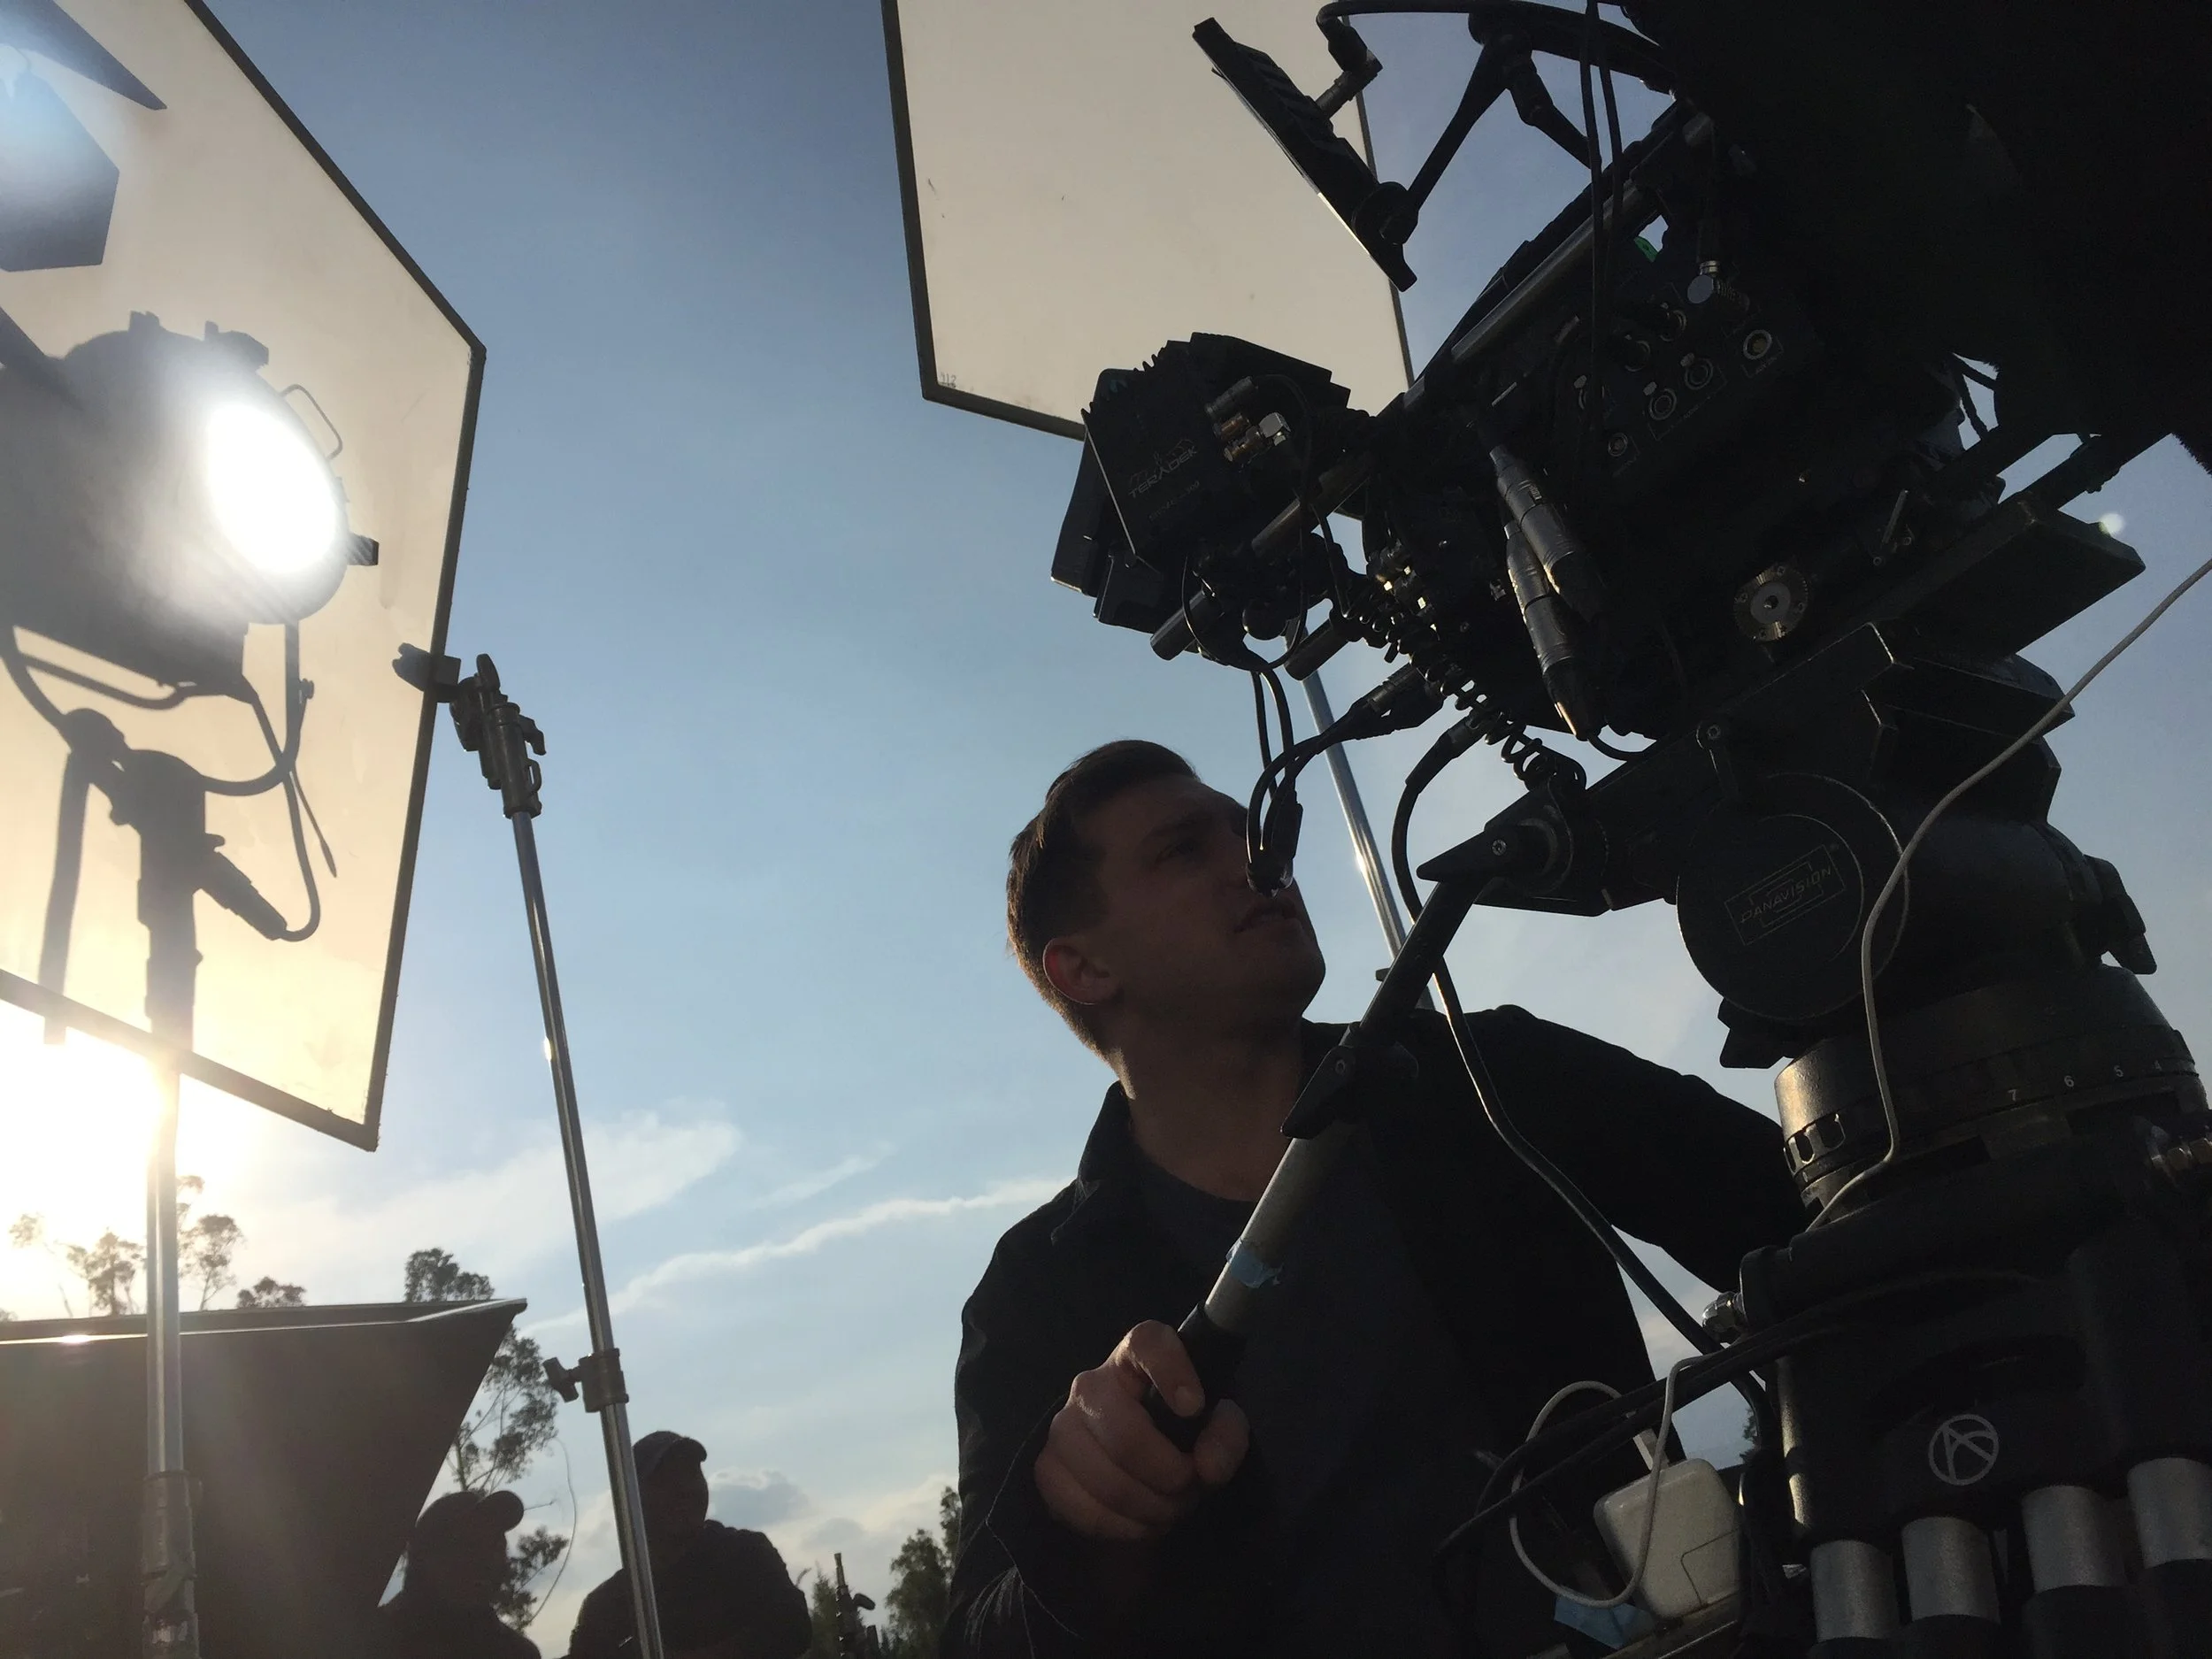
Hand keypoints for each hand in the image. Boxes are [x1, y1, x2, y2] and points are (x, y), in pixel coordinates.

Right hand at [1033, 1320, 1249, 1542]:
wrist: (1136, 1471)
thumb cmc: (1178, 1435)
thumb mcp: (1216, 1429)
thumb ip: (1226, 1437)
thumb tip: (1207, 1464)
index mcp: (1135, 1359)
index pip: (1146, 1343)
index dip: (1171, 1370)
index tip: (1194, 1406)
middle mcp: (1091, 1384)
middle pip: (1125, 1434)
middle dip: (1169, 1474)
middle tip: (1189, 1486)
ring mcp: (1061, 1427)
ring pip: (1106, 1480)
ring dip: (1150, 1507)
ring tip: (1169, 1506)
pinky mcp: (1046, 1469)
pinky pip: (1085, 1510)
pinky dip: (1123, 1527)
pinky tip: (1139, 1520)